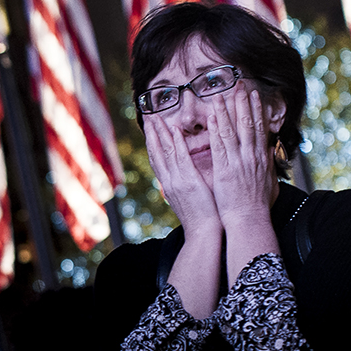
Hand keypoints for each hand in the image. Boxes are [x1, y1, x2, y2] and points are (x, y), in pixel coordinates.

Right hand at [143, 114, 220, 236]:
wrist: (203, 234)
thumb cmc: (201, 217)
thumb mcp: (188, 199)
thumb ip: (184, 185)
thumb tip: (184, 176)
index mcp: (169, 185)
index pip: (157, 160)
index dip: (152, 143)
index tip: (150, 129)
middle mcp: (169, 181)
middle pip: (157, 153)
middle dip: (151, 134)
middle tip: (147, 116)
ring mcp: (177, 181)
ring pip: (166, 152)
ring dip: (160, 133)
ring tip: (155, 117)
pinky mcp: (189, 182)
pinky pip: (182, 159)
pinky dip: (177, 143)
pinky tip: (175, 130)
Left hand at [208, 83, 277, 227]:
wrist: (250, 220)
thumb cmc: (259, 206)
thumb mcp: (271, 183)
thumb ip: (270, 166)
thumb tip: (271, 154)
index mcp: (261, 158)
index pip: (260, 127)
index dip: (257, 109)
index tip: (254, 95)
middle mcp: (252, 155)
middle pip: (248, 123)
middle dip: (244, 102)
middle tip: (240, 85)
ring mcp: (239, 161)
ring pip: (232, 130)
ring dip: (226, 111)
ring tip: (221, 95)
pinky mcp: (225, 169)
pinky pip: (220, 145)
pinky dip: (216, 130)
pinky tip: (212, 117)